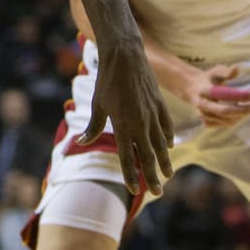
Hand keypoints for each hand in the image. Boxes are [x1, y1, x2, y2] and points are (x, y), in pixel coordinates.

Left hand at [80, 37, 173, 194]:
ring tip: (168, 175)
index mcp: (122, 126)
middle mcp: (140, 124)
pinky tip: (168, 147)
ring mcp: (152, 114)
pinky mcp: (160, 104)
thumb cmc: (107, 80)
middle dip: (152, 177)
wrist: (125, 56)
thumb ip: (93, 127)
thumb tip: (81, 142)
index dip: (130, 175)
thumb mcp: (97, 104)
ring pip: (160, 145)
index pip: (126, 158)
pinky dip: (168, 139)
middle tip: (158, 193)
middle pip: (147, 157)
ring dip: (164, 162)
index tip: (134, 189)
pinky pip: (166, 127)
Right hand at [183, 64, 249, 127]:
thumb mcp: (215, 72)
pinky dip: (234, 120)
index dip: (238, 96)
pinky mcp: (206, 122)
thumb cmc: (208, 78)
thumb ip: (226, 72)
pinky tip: (239, 114)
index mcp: (204, 89)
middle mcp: (202, 103)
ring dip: (240, 116)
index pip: (222, 94)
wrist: (191, 88)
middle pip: (225, 111)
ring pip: (226, 120)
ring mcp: (203, 114)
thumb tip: (237, 68)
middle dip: (243, 110)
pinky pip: (224, 124)